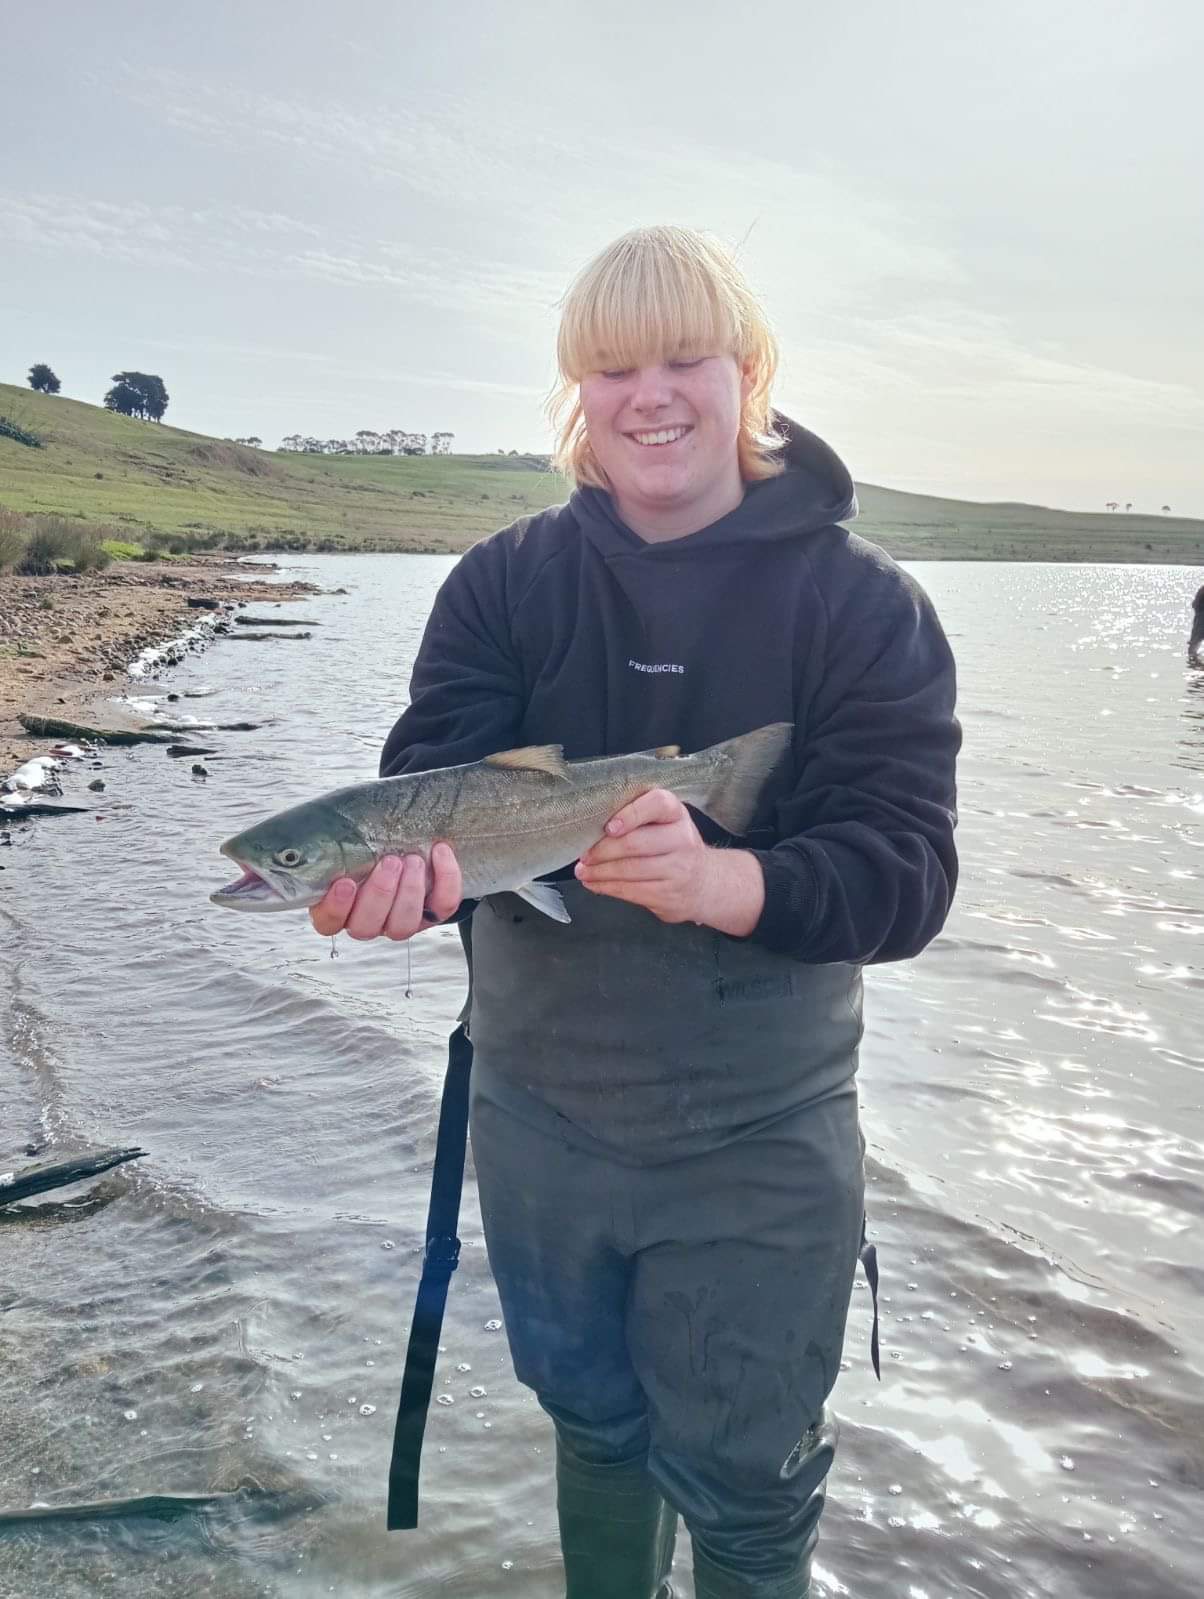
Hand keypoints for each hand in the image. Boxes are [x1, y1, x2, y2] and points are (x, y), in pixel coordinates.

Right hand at [309, 843, 461, 940]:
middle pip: (366, 926)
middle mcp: (366, 920)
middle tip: (390, 862)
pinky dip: (446, 880)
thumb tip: (332, 828)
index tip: (346, 882)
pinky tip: (440, 852)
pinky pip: (442, 907)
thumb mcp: (349, 835)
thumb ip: (339, 840)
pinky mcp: (431, 914)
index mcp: (338, 906)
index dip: (336, 908)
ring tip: (413, 860)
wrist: (409, 837)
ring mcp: (398, 922)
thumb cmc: (369, 837)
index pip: (328, 922)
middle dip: (380, 894)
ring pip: (402, 925)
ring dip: (410, 892)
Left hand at [575, 788, 764, 934]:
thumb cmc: (673, 847)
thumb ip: (636, 818)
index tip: (608, 827)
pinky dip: (607, 887)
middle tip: (584, 854)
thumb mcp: (664, 824)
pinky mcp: (669, 895)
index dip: (631, 814)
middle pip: (635, 843)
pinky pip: (631, 891)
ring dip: (599, 872)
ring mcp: (678, 869)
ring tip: (583, 871)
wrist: (705, 883)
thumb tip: (591, 827)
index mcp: (676, 814)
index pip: (657, 804)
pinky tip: (594, 884)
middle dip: (602, 850)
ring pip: (629, 870)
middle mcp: (682, 839)